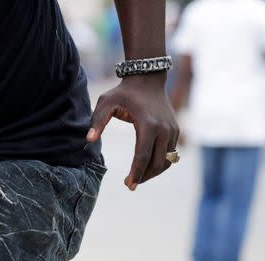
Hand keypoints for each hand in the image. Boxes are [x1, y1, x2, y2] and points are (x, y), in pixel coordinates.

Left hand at [86, 75, 179, 190]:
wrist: (147, 78)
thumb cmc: (123, 92)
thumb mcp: (106, 102)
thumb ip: (97, 121)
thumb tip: (89, 140)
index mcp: (147, 124)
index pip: (143, 156)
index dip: (136, 173)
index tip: (128, 185)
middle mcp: (164, 129)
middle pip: (157, 163)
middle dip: (144, 177)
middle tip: (130, 184)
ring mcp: (173, 130)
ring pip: (167, 161)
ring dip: (153, 172)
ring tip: (138, 177)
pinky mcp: (176, 130)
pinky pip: (171, 154)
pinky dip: (161, 163)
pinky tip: (147, 166)